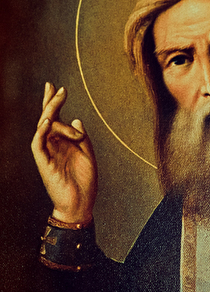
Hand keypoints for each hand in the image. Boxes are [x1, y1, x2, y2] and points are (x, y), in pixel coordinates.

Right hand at [31, 83, 97, 223]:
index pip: (56, 119)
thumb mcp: (88, 156)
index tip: (58, 87)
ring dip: (53, 113)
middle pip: (47, 119)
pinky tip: (47, 121)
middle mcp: (53, 145)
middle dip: (52, 102)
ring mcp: (47, 153)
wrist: (80, 204)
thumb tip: (77, 120)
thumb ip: (82, 138)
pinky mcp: (43, 162)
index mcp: (62, 143)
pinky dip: (41, 131)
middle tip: (60, 89)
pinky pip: (38, 144)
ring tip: (61, 102)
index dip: (55, 103)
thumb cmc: (83, 183)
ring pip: (43, 127)